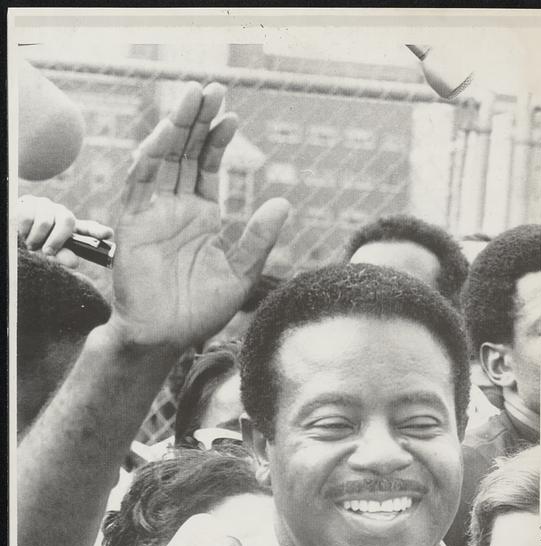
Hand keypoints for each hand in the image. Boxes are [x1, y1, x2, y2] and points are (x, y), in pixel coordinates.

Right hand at [17, 195, 113, 268]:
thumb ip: (62, 257)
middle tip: (47, 251)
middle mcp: (61, 213)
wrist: (13, 231)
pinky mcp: (29, 201)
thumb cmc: (35, 244)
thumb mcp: (50, 253)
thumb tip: (74, 262)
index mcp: (70, 228)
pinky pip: (28, 216)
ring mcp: (46, 205)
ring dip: (37, 238)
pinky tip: (22, 233)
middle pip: (67, 221)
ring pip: (46, 221)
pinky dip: (24, 230)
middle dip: (57, 239)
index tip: (108, 234)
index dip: (98, 230)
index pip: (88, 227)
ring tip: (31, 244)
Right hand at [109, 82, 289, 350]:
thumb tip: (283, 202)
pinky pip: (138, 185)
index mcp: (201, 217)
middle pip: (185, 154)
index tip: (232, 116)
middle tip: (211, 89)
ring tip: (191, 98)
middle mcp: (176, 209)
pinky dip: (149, 159)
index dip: (217, 141)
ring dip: (175, 128)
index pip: (207, 167)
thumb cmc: (201, 311)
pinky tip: (164, 136)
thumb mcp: (241, 272)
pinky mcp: (132, 226)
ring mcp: (152, 214)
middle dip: (197, 121)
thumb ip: (259, 238)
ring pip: (162, 160)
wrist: (166, 338)